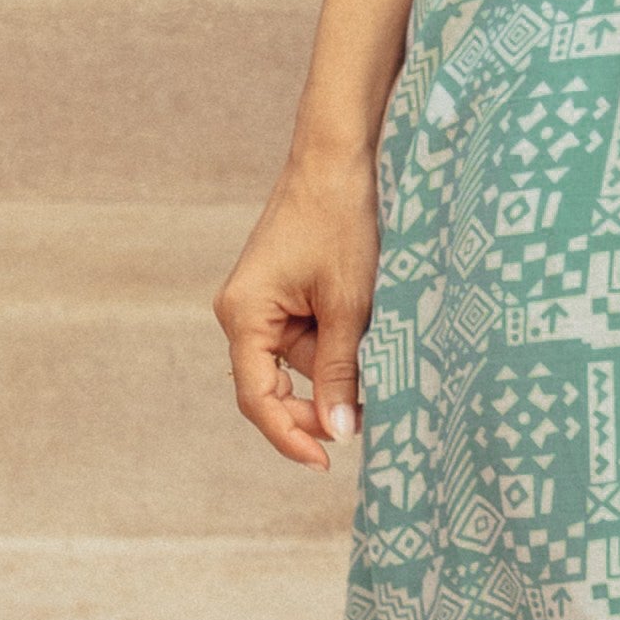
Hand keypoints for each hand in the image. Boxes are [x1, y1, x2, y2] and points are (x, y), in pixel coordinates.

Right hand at [214, 155, 379, 469]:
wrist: (337, 157)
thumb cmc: (342, 221)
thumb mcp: (349, 304)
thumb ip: (340, 370)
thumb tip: (339, 432)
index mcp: (243, 315)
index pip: (257, 398)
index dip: (290, 435)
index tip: (326, 462)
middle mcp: (241, 312)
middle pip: (277, 383)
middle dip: (319, 401)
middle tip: (368, 415)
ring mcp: (261, 302)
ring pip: (300, 360)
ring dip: (338, 364)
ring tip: (378, 342)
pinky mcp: (283, 291)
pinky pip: (307, 334)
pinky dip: (337, 341)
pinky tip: (365, 329)